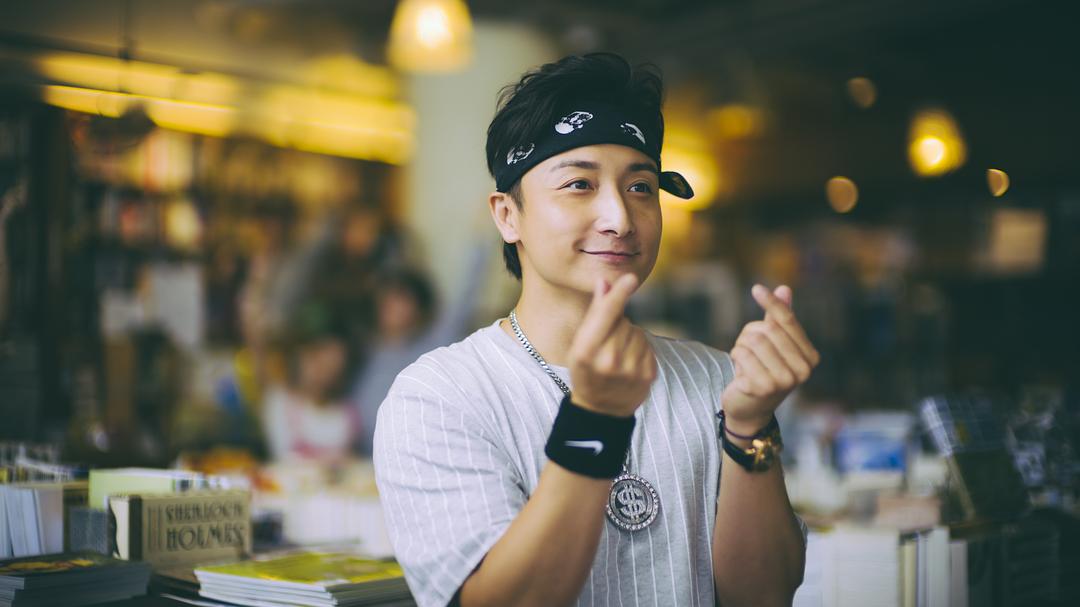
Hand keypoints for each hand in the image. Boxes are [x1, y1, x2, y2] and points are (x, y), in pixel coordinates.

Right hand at [568, 273, 657, 416]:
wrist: (601, 410)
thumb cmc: (586, 371)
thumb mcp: (580, 345)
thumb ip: (595, 314)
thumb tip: (605, 282)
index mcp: (586, 352)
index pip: (606, 315)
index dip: (618, 295)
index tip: (631, 278)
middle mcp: (609, 362)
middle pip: (623, 322)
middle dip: (617, 325)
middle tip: (606, 344)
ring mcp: (631, 370)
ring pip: (637, 332)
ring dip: (629, 337)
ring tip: (617, 355)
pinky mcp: (648, 375)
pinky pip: (647, 345)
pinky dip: (639, 349)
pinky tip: (629, 362)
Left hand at [721, 284, 819, 433]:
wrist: (749, 408)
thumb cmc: (764, 371)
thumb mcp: (774, 344)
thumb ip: (781, 318)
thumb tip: (784, 288)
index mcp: (811, 357)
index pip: (788, 321)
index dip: (771, 303)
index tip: (756, 288)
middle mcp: (803, 371)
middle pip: (768, 330)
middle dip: (750, 334)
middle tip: (748, 350)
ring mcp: (784, 381)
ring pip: (753, 340)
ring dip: (742, 346)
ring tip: (746, 361)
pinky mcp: (763, 388)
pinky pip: (741, 354)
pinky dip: (736, 357)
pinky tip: (740, 372)